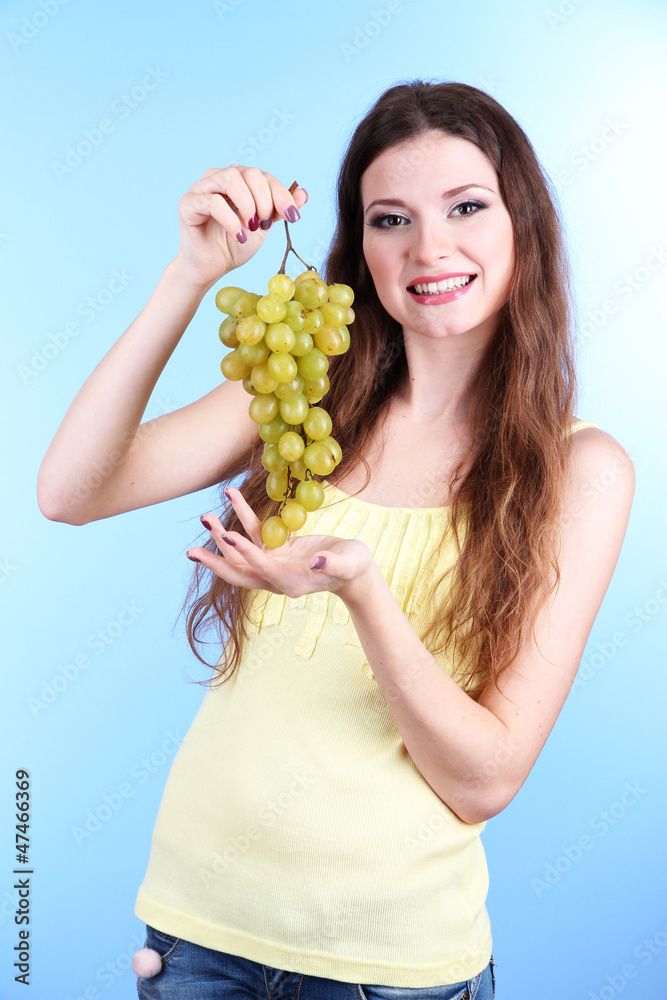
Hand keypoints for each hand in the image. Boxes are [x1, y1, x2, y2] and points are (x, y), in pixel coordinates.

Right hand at [172, 166, 307, 291]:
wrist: (210, 269)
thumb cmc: (233, 245)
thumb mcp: (263, 227)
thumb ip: (279, 209)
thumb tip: (303, 193)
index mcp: (237, 180)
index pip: (264, 176)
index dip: (281, 195)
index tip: (292, 217)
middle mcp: (218, 177)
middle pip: (249, 173)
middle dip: (264, 200)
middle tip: (264, 225)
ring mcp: (201, 188)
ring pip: (230, 179)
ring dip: (248, 205)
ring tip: (252, 228)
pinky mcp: (188, 203)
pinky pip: (213, 202)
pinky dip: (231, 220)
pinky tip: (239, 237)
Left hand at [186, 486, 373, 601]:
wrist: (352, 571)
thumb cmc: (354, 567)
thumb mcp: (349, 564)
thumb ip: (333, 564)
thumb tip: (317, 561)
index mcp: (291, 583)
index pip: (264, 569)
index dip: (247, 554)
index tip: (230, 537)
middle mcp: (275, 578)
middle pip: (239, 572)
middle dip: (216, 561)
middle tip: (190, 552)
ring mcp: (271, 565)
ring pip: (240, 552)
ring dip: (221, 536)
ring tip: (205, 516)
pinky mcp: (274, 551)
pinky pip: (253, 531)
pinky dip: (241, 515)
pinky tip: (230, 494)